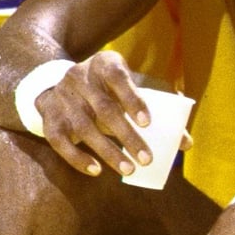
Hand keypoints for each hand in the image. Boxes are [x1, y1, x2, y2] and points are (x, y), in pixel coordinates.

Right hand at [35, 51, 175, 179]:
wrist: (59, 84)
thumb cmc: (108, 89)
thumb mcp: (130, 89)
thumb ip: (158, 110)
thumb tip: (185, 143)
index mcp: (104, 64)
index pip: (117, 77)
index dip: (132, 98)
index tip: (148, 123)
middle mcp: (79, 77)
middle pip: (104, 109)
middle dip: (127, 136)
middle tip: (147, 159)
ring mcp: (61, 97)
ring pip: (84, 128)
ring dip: (108, 152)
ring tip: (129, 170)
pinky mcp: (49, 117)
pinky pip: (60, 141)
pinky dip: (78, 158)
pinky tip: (97, 170)